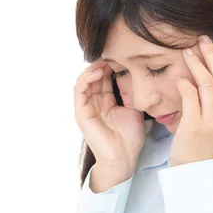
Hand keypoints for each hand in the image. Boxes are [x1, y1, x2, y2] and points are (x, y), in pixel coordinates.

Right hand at [74, 60, 145, 177]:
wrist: (123, 158)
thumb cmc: (129, 138)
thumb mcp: (133, 108)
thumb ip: (129, 92)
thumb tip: (130, 72)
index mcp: (105, 102)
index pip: (104, 79)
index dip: (110, 66)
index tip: (121, 56)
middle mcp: (93, 103)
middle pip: (93, 77)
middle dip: (102, 64)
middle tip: (112, 54)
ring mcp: (85, 108)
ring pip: (83, 80)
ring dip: (93, 69)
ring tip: (104, 62)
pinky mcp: (81, 113)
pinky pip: (79, 90)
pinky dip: (86, 79)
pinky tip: (97, 72)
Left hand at [169, 35, 212, 166]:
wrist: (196, 170)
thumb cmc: (208, 144)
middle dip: (212, 55)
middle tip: (201, 41)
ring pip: (207, 83)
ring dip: (196, 64)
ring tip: (187, 53)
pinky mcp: (194, 125)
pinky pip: (190, 96)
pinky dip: (185, 83)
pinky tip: (180, 77)